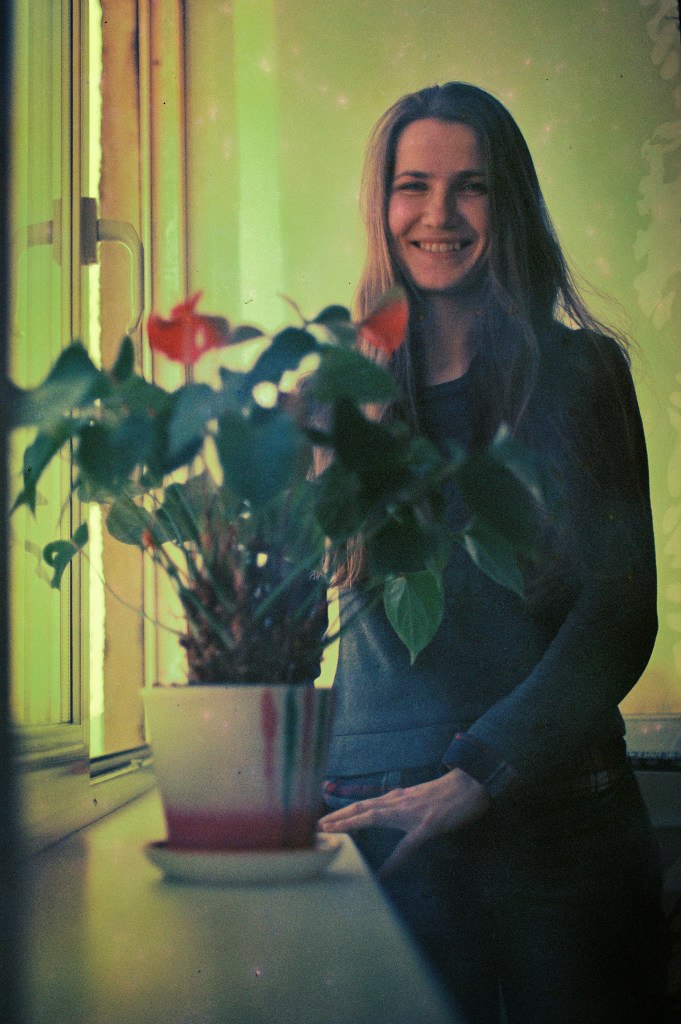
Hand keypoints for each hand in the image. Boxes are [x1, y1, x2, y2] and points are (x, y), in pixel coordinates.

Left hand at [318, 769, 490, 876]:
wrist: (471, 783)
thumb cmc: (448, 792)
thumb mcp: (419, 796)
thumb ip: (402, 804)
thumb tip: (389, 812)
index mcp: (397, 798)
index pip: (363, 805)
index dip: (342, 813)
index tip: (322, 822)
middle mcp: (398, 802)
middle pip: (361, 809)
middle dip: (337, 818)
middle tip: (315, 828)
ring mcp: (411, 814)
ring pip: (374, 817)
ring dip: (351, 825)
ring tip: (333, 835)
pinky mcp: (427, 826)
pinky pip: (406, 846)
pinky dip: (394, 860)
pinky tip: (383, 873)